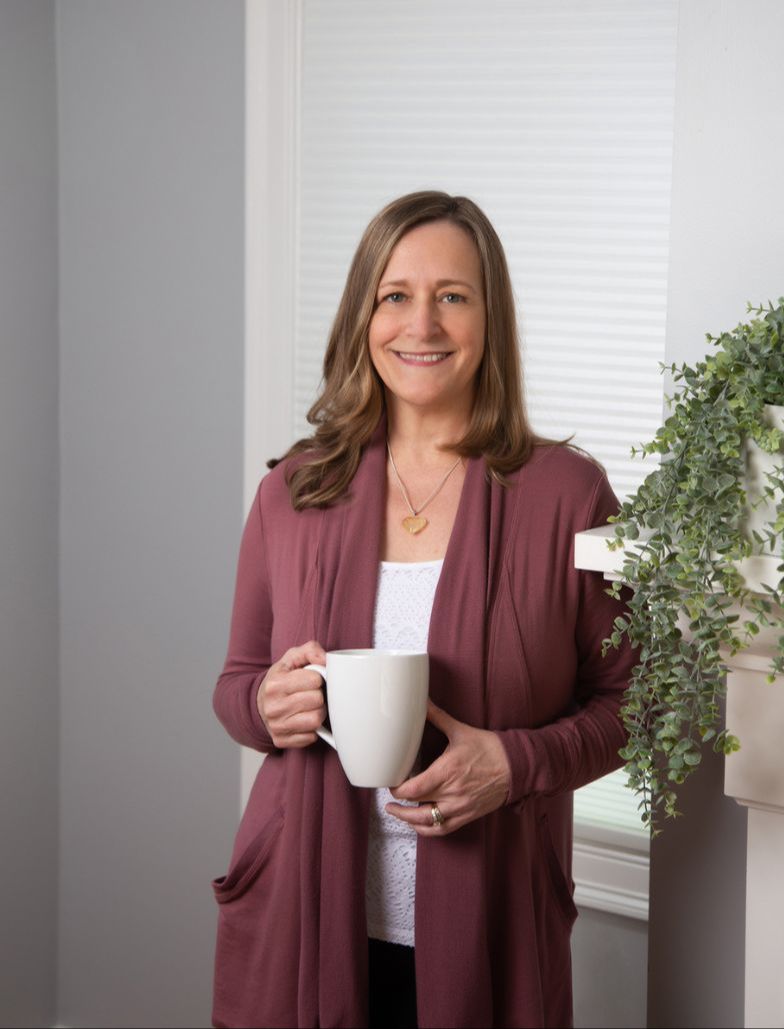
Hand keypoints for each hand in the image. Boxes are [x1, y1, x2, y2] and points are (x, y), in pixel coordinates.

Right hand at [257, 640, 326, 748]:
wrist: (259, 704)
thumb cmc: (280, 679)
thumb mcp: (291, 658)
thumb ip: (310, 650)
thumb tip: (326, 660)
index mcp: (275, 684)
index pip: (315, 680)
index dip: (317, 678)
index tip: (311, 680)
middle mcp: (273, 707)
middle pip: (317, 700)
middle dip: (319, 695)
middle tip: (312, 693)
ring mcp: (276, 726)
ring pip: (316, 720)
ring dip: (318, 712)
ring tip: (310, 706)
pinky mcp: (281, 741)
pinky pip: (311, 737)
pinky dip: (312, 729)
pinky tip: (304, 719)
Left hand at [385, 701, 511, 835]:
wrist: (515, 766)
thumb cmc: (489, 748)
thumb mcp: (460, 731)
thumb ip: (437, 717)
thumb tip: (423, 701)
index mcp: (447, 771)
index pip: (413, 789)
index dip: (397, 790)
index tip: (391, 783)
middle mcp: (451, 792)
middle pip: (416, 806)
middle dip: (398, 804)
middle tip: (389, 798)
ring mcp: (459, 807)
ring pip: (426, 822)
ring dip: (408, 820)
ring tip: (397, 813)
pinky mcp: (467, 815)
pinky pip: (442, 829)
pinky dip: (427, 829)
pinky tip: (418, 824)